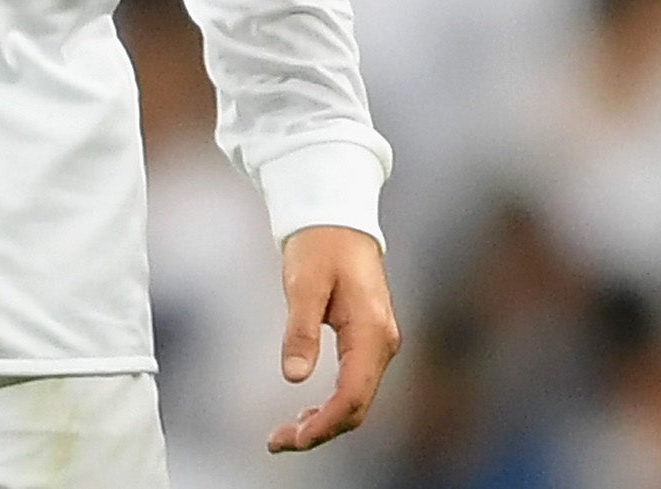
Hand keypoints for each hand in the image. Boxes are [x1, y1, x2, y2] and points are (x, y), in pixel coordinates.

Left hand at [267, 225, 400, 453]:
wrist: (338, 218)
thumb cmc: (322, 246)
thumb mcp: (304, 285)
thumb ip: (301, 330)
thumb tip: (295, 376)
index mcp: (371, 331)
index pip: (353, 395)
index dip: (324, 424)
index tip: (292, 438)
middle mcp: (383, 342)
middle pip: (357, 406)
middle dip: (320, 431)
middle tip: (277, 441)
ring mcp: (378, 342)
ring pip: (357, 400)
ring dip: (325, 421)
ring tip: (286, 433)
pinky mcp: (369, 341)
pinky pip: (355, 385)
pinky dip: (332, 405)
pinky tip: (307, 412)